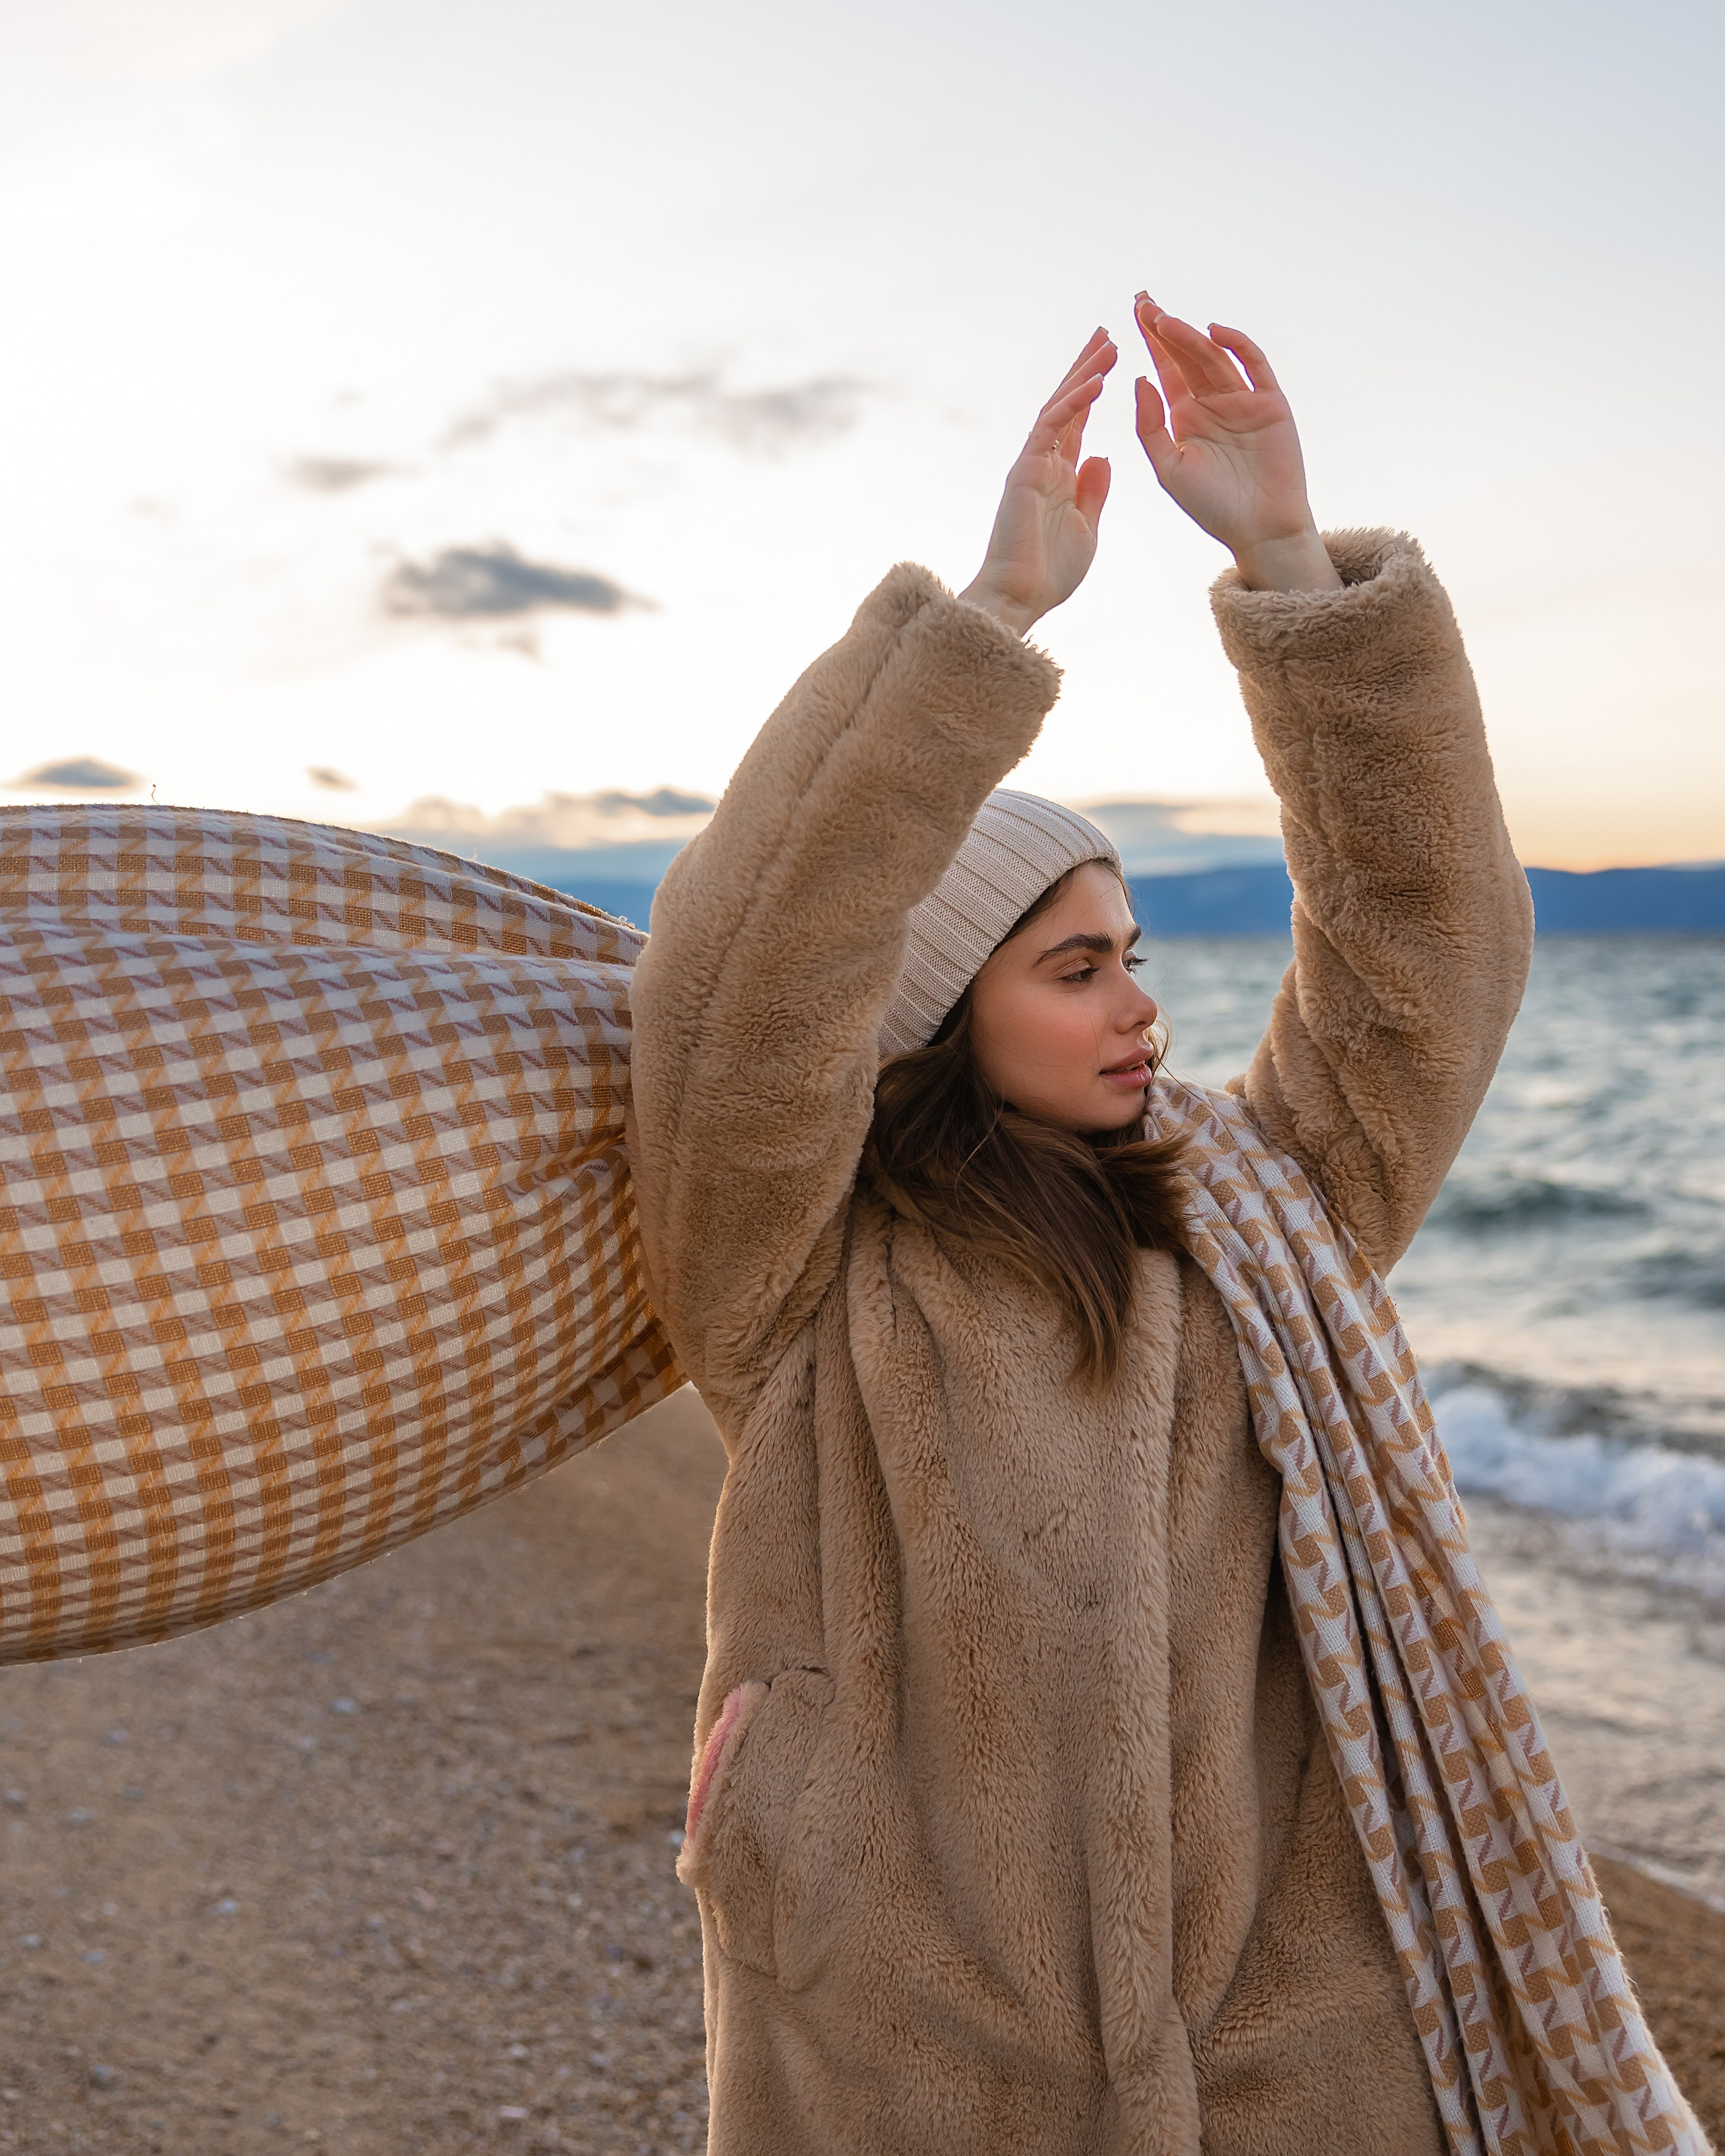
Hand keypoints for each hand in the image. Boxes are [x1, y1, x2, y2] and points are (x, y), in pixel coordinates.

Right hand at [959, 329, 1115, 635]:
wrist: (1020, 598)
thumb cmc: (1049, 573)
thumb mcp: (1086, 528)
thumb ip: (1093, 492)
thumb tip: (1103, 457)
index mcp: (1059, 475)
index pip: (1077, 422)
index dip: (1092, 390)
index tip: (1110, 360)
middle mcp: (1043, 463)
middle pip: (1067, 405)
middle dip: (1086, 368)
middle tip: (1106, 334)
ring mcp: (1032, 465)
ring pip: (1059, 408)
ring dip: (1083, 374)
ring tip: (1108, 344)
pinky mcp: (1025, 472)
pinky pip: (1052, 429)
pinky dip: (1074, 404)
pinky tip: (1096, 382)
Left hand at [1132, 299, 1339, 592]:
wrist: (1259, 529)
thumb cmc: (1211, 507)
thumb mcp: (1168, 468)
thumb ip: (1150, 426)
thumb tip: (1139, 380)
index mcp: (1185, 418)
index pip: (1165, 370)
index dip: (1150, 342)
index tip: (1132, 315)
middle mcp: (1212, 403)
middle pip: (1186, 356)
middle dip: (1164, 329)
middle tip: (1143, 302)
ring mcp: (1243, 400)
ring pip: (1213, 357)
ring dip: (1190, 336)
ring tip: (1165, 320)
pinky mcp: (1271, 402)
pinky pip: (1254, 365)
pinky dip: (1237, 345)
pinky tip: (1214, 332)